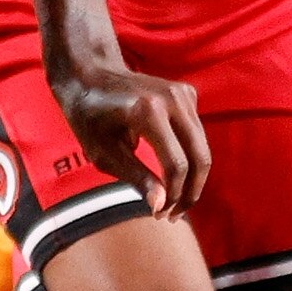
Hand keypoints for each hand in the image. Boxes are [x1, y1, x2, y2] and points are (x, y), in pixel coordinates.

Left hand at [52, 58, 207, 215]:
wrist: (90, 74)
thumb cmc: (89, 117)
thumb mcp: (103, 153)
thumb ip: (135, 177)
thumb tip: (161, 205)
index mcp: (147, 112)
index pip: (176, 164)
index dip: (173, 196)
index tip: (160, 215)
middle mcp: (172, 99)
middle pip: (200, 157)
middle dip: (191, 192)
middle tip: (174, 215)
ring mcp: (183, 93)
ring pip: (202, 148)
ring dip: (192, 179)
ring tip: (173, 201)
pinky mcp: (187, 93)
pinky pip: (196, 134)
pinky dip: (189, 157)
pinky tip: (169, 170)